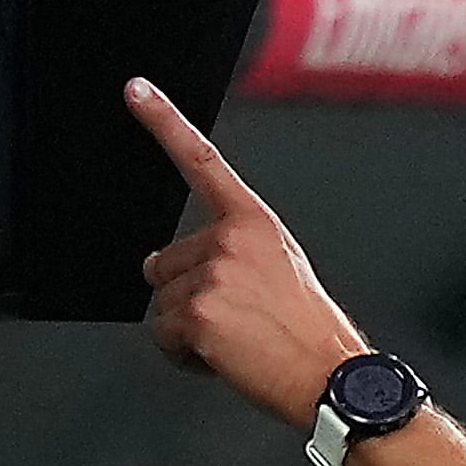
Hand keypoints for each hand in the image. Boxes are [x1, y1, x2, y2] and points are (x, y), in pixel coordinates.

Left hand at [129, 79, 371, 427]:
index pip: (201, 162)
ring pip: (161, 304)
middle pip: (163, 264)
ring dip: (187, 329)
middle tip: (238, 320)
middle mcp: (230, 238)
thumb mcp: (278, 268)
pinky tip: (224, 358)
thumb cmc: (308, 330)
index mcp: (253, 221)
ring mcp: (212, 273)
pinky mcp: (197, 312)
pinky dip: (184, 355)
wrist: (331, 376)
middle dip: (188, 296)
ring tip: (237, 340)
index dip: (163, 122)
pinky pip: (162, 336)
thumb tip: (153, 266)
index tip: (135, 90)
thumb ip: (224, 253)